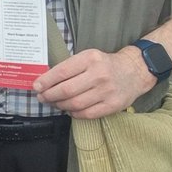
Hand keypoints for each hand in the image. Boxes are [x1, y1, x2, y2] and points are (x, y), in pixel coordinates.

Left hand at [32, 47, 152, 118]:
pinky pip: (87, 114)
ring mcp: (107, 91)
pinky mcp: (113, 105)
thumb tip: (45, 81)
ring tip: (54, 103)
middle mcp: (99, 75)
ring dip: (60, 105)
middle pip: (66, 90)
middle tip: (42, 97)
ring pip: (75, 104)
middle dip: (49, 96)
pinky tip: (69, 110)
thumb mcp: (88, 57)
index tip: (36, 87)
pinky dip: (74, 113)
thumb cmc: (105, 64)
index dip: (46, 81)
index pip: (62, 72)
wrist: (134, 71)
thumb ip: (69, 67)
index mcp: (90, 59)